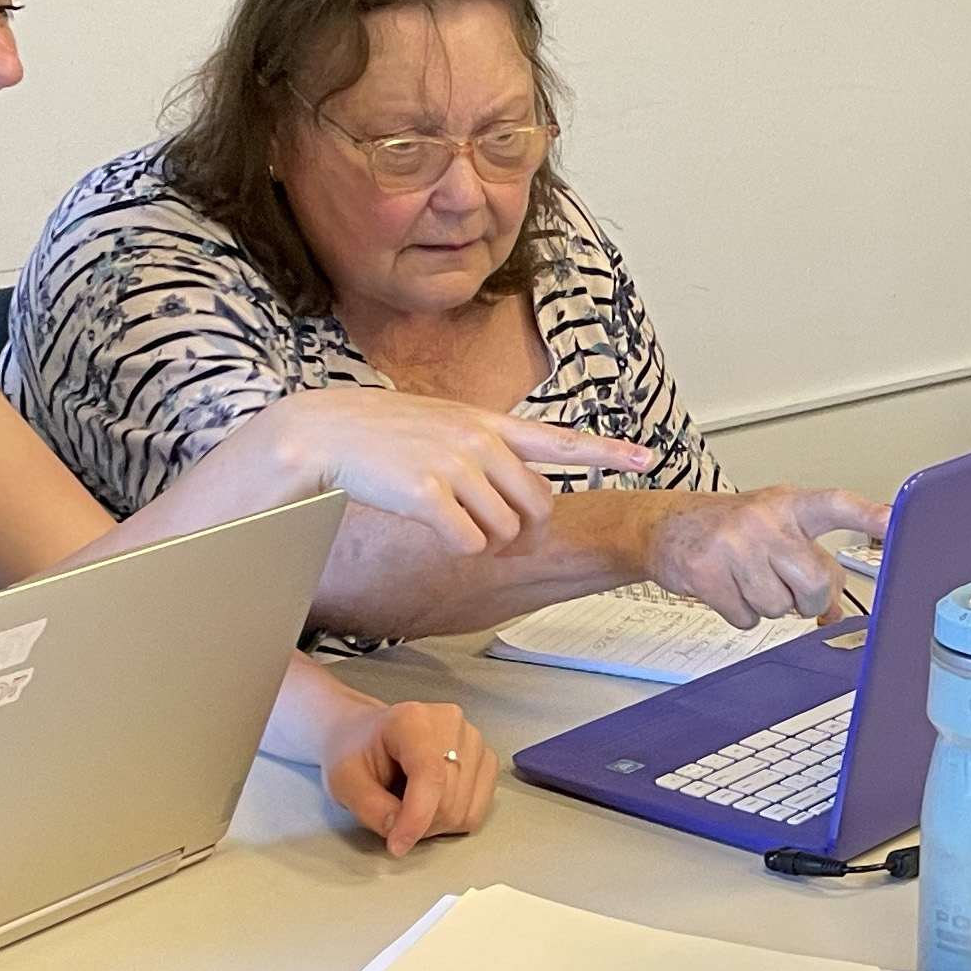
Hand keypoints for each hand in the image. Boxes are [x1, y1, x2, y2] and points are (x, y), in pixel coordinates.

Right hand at [261, 388, 654, 556]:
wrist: (323, 432)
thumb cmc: (377, 436)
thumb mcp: (440, 427)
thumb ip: (485, 450)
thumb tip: (517, 494)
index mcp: (486, 422)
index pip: (560, 437)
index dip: (607, 451)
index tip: (647, 458)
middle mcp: (480, 439)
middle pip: (537, 506)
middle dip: (519, 530)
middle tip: (486, 530)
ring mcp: (456, 463)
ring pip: (505, 531)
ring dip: (482, 540)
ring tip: (443, 518)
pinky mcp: (430, 492)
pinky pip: (470, 544)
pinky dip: (455, 548)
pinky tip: (428, 528)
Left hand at [321, 696, 499, 852]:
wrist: (368, 736)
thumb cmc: (355, 752)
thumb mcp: (344, 780)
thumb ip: (369, 806)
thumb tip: (399, 831)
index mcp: (412, 719)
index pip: (430, 774)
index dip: (417, 816)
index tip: (397, 845)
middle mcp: (452, 724)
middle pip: (449, 800)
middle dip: (419, 823)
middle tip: (392, 816)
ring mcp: (474, 741)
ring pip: (464, 810)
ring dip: (434, 824)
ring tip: (409, 805)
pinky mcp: (486, 761)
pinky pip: (477, 811)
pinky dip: (453, 820)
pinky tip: (431, 803)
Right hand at [648, 486, 890, 625]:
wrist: (665, 526)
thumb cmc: (730, 527)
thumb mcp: (775, 529)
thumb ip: (812, 560)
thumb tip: (836, 609)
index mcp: (789, 504)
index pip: (835, 505)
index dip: (867, 515)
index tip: (893, 521)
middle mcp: (764, 519)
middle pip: (814, 581)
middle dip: (806, 597)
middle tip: (786, 585)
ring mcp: (733, 545)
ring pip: (778, 607)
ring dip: (767, 605)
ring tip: (746, 578)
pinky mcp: (707, 572)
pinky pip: (746, 618)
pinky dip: (740, 613)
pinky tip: (727, 587)